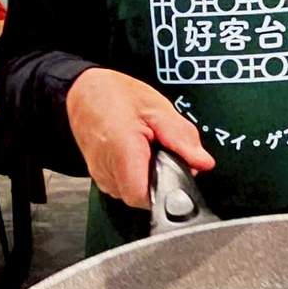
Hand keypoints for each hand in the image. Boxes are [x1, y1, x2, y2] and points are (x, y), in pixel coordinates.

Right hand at [65, 68, 215, 208]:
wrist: (84, 92)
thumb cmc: (115, 95)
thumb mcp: (157, 108)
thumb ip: (182, 137)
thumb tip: (203, 162)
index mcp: (122, 149)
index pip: (143, 197)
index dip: (165, 190)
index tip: (176, 173)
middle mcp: (106, 168)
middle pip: (142, 196)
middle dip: (160, 179)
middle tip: (162, 153)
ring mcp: (101, 175)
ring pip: (133, 193)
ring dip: (147, 177)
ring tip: (147, 149)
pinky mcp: (100, 177)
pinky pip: (124, 186)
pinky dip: (136, 174)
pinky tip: (137, 154)